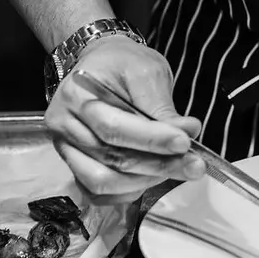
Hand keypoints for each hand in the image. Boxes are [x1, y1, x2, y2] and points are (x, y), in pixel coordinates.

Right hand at [44, 35, 204, 198]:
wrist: (102, 65)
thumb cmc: (122, 65)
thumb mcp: (146, 71)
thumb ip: (162, 106)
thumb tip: (185, 134)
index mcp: (77, 95)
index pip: (113, 127)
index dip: (152, 140)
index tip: (185, 142)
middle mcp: (64, 124)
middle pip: (110, 158)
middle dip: (159, 165)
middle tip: (194, 164)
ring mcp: (66, 148)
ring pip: (102, 182)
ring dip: (145, 180)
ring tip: (176, 167)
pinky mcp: (74, 165)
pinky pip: (96, 193)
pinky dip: (126, 192)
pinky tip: (151, 178)